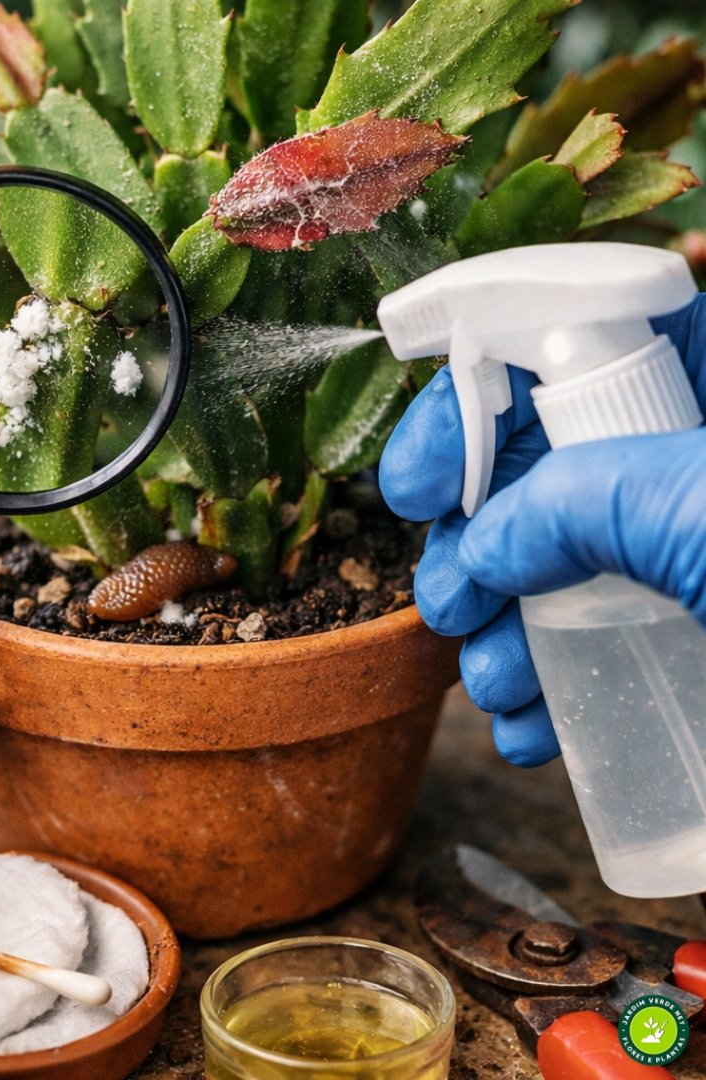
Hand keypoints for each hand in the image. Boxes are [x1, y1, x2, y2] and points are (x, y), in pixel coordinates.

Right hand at [379, 294, 705, 766]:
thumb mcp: (700, 512)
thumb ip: (580, 503)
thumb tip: (488, 548)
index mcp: (698, 400)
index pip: (564, 338)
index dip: (473, 393)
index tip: (419, 479)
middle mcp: (679, 459)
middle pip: (537, 460)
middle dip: (473, 535)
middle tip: (449, 596)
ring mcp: (680, 544)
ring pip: (553, 554)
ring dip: (500, 620)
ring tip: (490, 679)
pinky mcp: (683, 619)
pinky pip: (593, 631)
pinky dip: (549, 681)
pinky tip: (530, 724)